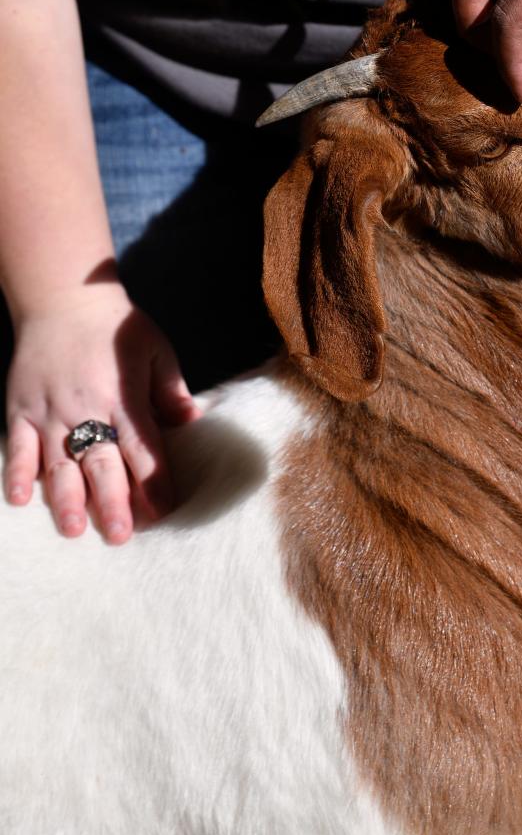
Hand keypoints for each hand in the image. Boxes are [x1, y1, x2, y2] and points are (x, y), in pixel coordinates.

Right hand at [4, 283, 196, 542]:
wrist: (63, 298)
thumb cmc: (117, 329)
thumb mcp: (156, 350)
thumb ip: (171, 389)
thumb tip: (192, 420)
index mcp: (123, 396)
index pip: (142, 446)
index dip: (153, 481)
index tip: (161, 512)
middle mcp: (86, 407)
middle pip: (100, 462)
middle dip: (111, 501)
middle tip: (120, 536)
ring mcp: (49, 410)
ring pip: (58, 462)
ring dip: (65, 498)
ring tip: (73, 530)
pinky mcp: (20, 408)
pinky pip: (18, 446)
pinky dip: (17, 472)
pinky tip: (21, 499)